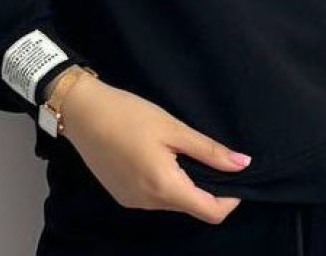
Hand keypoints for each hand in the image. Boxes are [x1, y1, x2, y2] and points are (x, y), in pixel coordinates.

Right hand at [58, 76, 251, 224]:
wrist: (82, 112)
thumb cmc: (129, 115)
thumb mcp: (173, 128)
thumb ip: (209, 151)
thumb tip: (243, 165)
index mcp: (164, 187)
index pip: (210, 212)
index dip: (230, 199)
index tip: (236, 174)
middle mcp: (149, 203)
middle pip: (191, 207)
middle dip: (207, 187)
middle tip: (210, 155)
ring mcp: (133, 202)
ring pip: (172, 202)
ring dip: (185, 184)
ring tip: (182, 151)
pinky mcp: (121, 195)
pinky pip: (154, 197)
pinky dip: (165, 183)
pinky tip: (159, 156)